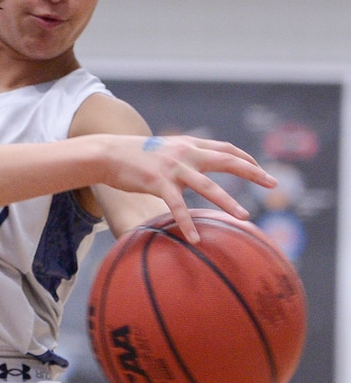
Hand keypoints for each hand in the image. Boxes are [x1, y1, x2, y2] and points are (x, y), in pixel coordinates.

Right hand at [100, 134, 276, 243]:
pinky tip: (195, 238)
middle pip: (227, 161)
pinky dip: (187, 222)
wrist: (108, 153)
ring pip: (208, 186)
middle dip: (253, 172)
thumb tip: (198, 169)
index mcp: (190, 145)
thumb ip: (183, 157)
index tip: (261, 170)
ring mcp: (174, 167)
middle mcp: (187, 153)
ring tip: (244, 217)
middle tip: (273, 184)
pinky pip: (177, 206)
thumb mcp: (165, 150)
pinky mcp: (158, 182)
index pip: (226, 148)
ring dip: (228, 202)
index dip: (246, 158)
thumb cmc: (136, 156)